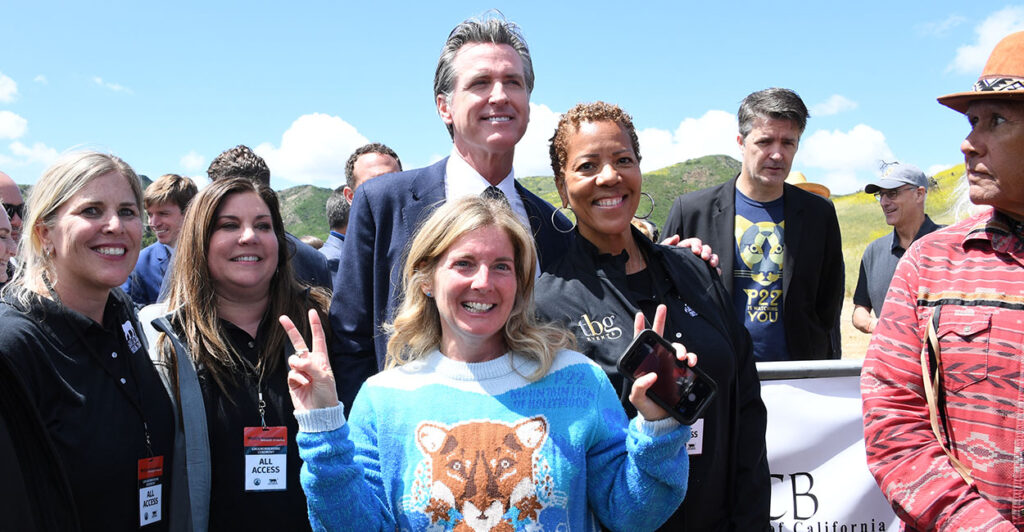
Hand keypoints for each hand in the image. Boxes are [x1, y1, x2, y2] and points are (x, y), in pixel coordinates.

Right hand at [279, 309, 338, 411]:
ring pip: (293, 359)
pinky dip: (297, 378)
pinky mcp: (292, 381)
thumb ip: (312, 366)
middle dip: (291, 330)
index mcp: (321, 359)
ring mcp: (300, 371)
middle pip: (299, 343)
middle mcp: (310, 363)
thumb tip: (297, 361)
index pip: (318, 339)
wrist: (319, 413)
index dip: (315, 325)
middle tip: (282, 317)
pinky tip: (304, 386)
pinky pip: (291, 373)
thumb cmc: (327, 395)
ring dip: (299, 367)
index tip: (312, 312)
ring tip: (307, 378)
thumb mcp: (324, 378)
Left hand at [628, 304, 697, 421]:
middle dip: (661, 320)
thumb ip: (639, 388)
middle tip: (662, 309)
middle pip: (659, 337)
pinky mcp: (681, 373)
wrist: (662, 420)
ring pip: (676, 348)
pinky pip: (688, 361)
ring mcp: (670, 366)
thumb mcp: (638, 400)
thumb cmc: (647, 408)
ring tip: (681, 356)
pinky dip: (691, 358)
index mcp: (644, 365)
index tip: (640, 314)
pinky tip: (690, 362)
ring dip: (680, 347)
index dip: (640, 328)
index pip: (640, 343)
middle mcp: (657, 362)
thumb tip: (650, 376)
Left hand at [661, 235, 719, 272]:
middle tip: (704, 257)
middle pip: (705, 248)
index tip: (696, 251)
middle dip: (706, 251)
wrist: (662, 279)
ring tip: (711, 264)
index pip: (694, 242)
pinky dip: (716, 270)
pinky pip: (713, 270)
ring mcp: (700, 263)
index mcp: (685, 247)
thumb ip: (667, 243)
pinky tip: (716, 272)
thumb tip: (677, 237)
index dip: (696, 245)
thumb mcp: (662, 253)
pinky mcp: (703, 272)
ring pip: (711, 257)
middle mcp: (694, 254)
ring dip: (713, 259)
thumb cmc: (661, 263)